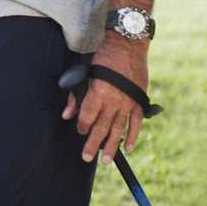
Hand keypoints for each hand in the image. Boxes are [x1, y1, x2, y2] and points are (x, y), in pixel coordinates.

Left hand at [62, 33, 148, 163]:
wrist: (128, 46)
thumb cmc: (104, 57)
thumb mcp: (85, 73)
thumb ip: (76, 95)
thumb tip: (67, 114)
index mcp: (98, 92)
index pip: (88, 117)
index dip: (82, 126)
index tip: (81, 131)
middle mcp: (114, 100)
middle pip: (101, 128)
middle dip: (93, 145)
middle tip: (87, 158)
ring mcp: (128, 102)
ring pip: (119, 129)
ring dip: (111, 146)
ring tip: (105, 160)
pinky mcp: (139, 101)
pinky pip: (136, 123)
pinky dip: (133, 136)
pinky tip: (128, 148)